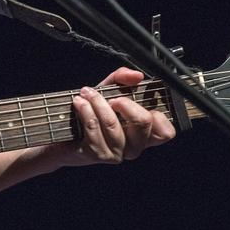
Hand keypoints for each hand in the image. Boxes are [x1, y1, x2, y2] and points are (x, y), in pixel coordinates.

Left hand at [51, 67, 174, 166]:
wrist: (63, 130)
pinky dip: (86, 111)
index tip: (139, 100)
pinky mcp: (97, 154)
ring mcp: (116, 152)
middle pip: (143, 123)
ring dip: (98, 103)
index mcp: (143, 133)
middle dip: (126, 102)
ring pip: (114, 125)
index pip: (166, 132)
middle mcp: (133, 146)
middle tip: (111, 97)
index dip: (158, 115)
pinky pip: (94, 130)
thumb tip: (136, 76)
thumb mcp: (109, 90)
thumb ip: (123, 79)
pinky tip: (79, 103)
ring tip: (87, 94)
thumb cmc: (93, 111)